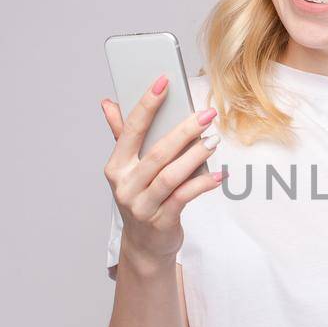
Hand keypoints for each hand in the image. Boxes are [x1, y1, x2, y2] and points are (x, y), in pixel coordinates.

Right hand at [101, 74, 223, 267]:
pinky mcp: (161, 222)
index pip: (131, 130)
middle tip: (206, 114)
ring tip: (214, 140)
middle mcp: (125, 186)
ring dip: (195, 156)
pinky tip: (219, 174)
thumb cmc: (141, 198)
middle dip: (183, 130)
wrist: (145, 245)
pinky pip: (184, 198)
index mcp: (116, 166)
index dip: (147, 104)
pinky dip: (202, 184)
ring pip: (170, 175)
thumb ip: (122, 135)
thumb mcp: (128, 169)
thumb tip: (108, 103)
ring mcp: (141, 206)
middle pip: (157, 153)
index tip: (165, 81)